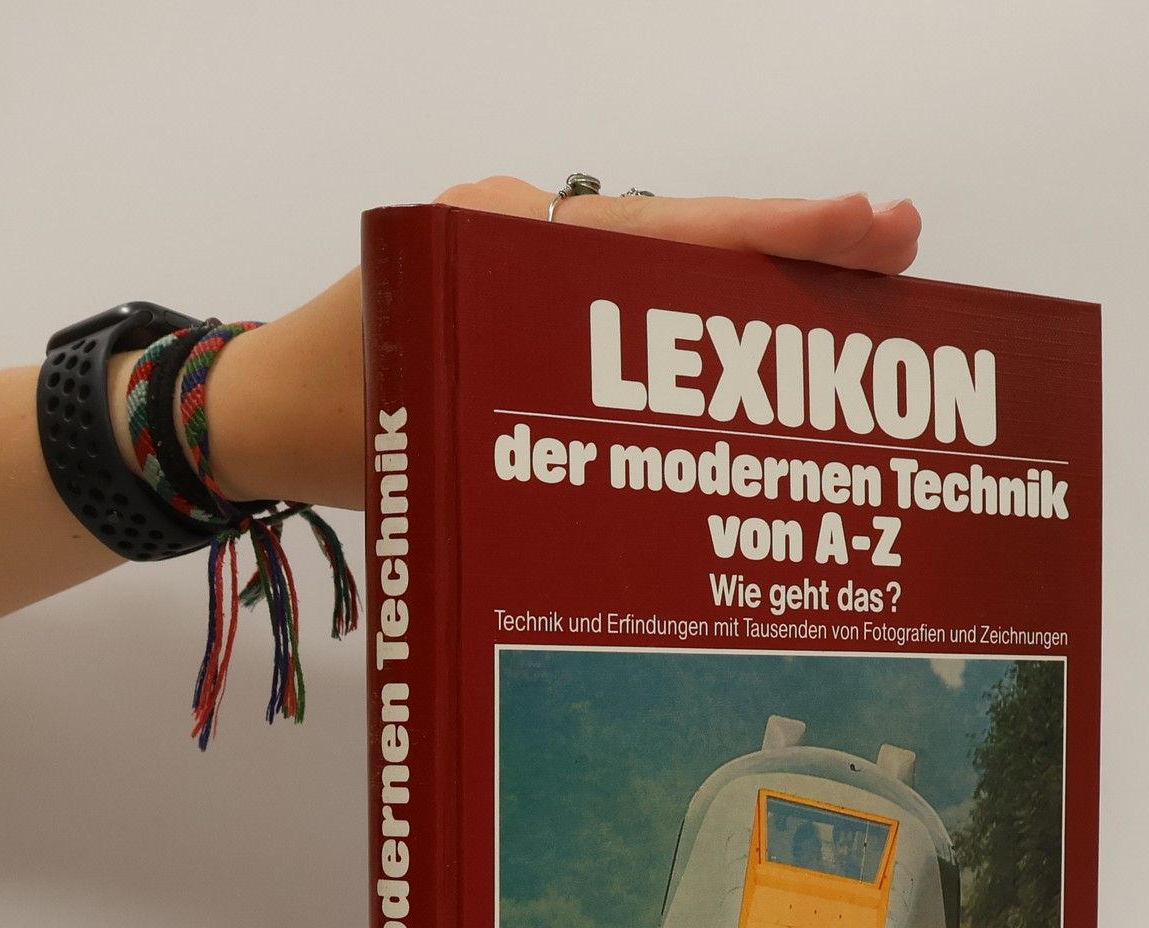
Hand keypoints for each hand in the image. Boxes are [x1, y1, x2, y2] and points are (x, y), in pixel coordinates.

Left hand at [199, 179, 922, 510]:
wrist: (247, 414)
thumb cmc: (329, 433)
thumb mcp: (431, 449)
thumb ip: (533, 447)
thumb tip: (678, 482)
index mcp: (498, 246)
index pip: (658, 235)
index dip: (766, 238)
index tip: (860, 225)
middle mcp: (520, 231)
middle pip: (683, 230)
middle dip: (794, 237)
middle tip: (901, 240)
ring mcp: (527, 255)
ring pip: (668, 257)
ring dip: (758, 272)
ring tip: (867, 275)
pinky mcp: (526, 291)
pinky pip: (633, 292)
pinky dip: (705, 307)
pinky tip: (772, 329)